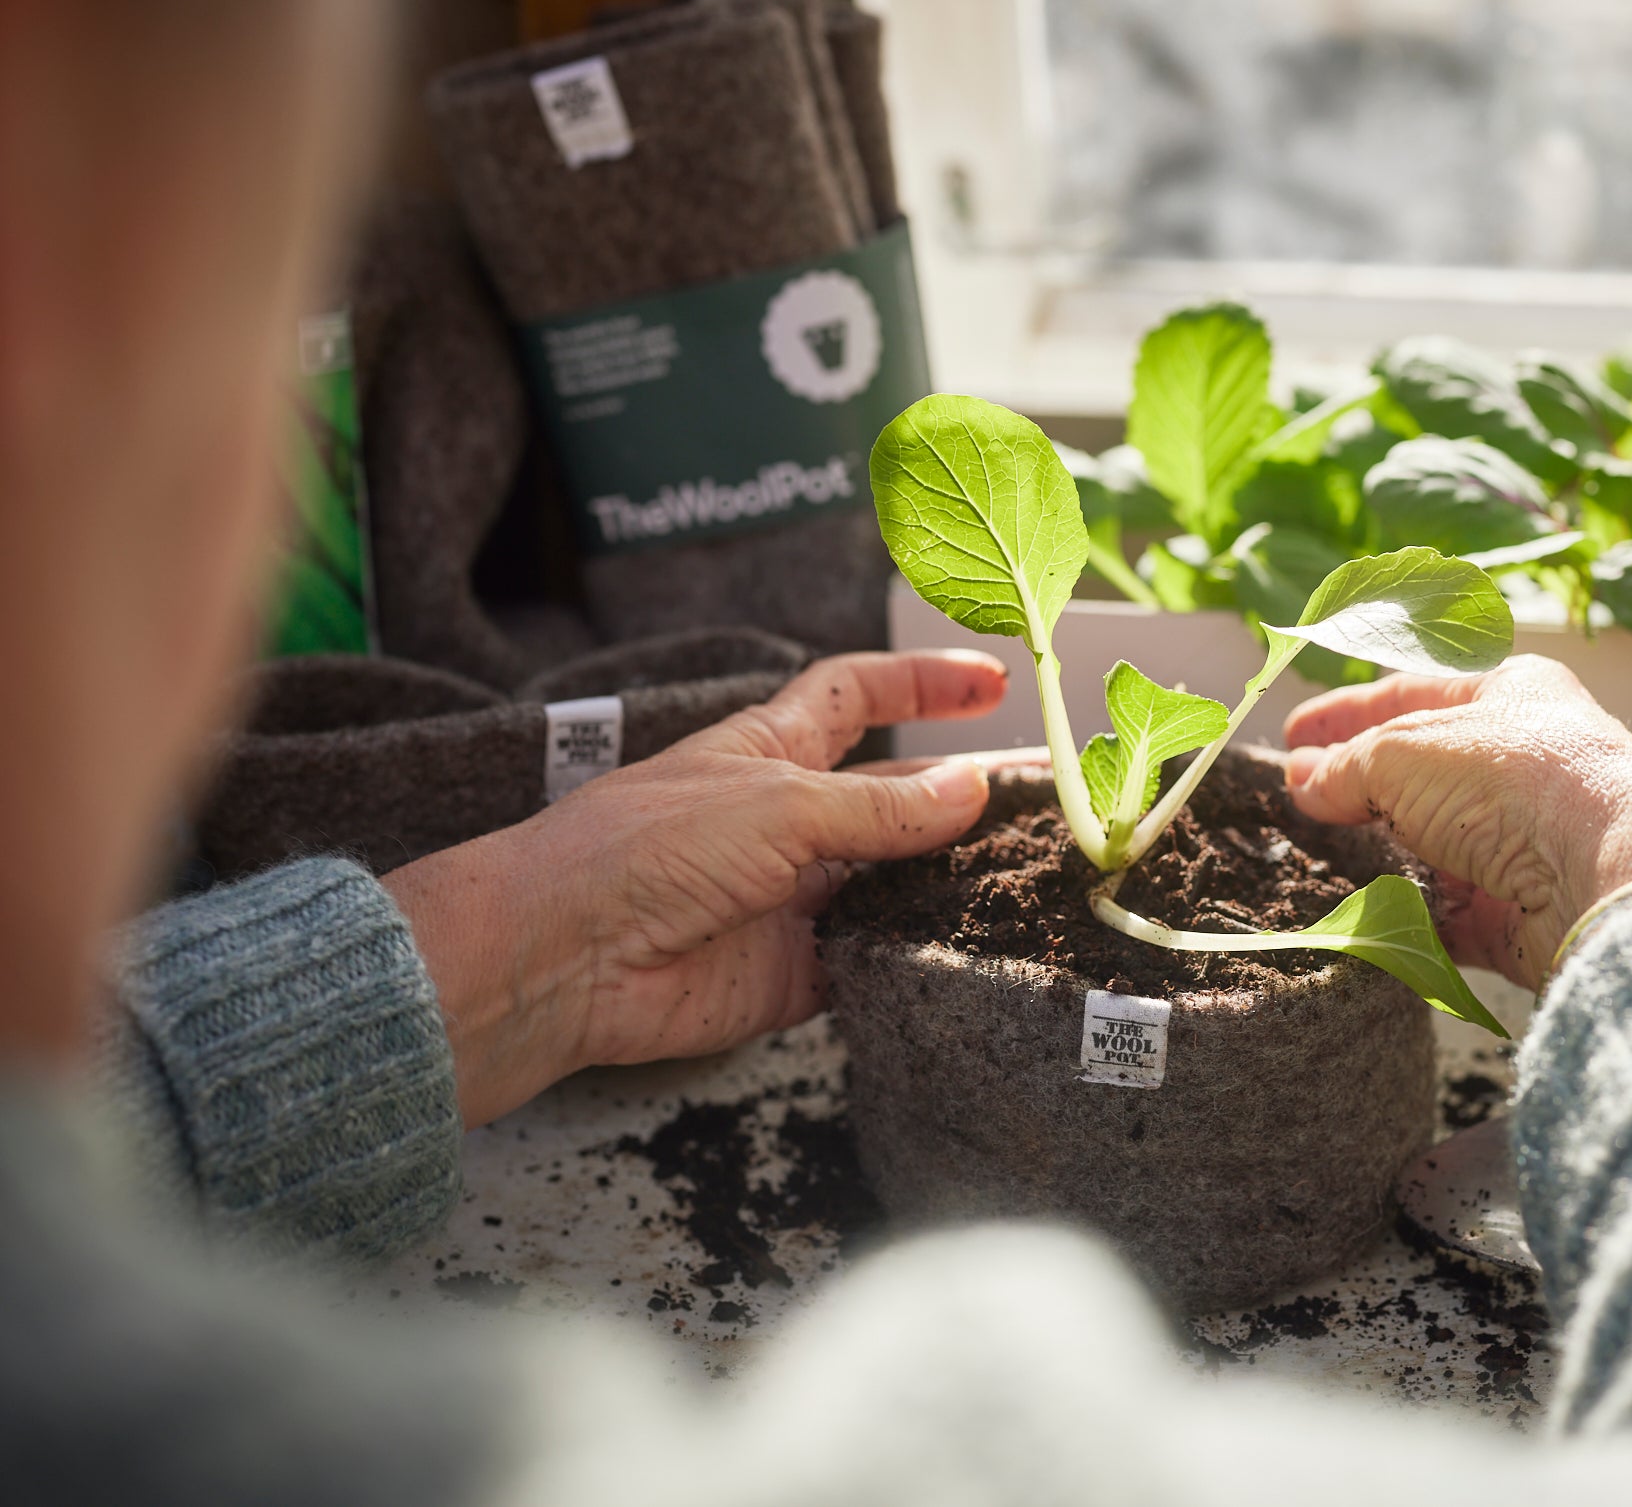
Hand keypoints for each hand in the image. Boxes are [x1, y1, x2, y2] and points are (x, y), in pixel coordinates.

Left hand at [385, 650, 1005, 1125]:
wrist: (560, 963)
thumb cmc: (639, 852)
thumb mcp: (777, 807)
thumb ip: (880, 807)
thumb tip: (973, 787)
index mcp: (771, 752)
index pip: (859, 697)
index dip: (922, 682)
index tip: (993, 680)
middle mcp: (788, 822)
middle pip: (895, 796)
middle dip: (965, 795)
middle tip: (1047, 801)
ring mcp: (793, 900)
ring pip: (894, 882)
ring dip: (952, 880)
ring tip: (1033, 876)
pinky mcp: (793, 976)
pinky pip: (874, 962)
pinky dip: (918, 956)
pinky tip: (970, 950)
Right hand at [1283, 656, 1631, 989]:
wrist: (1607, 877)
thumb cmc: (1516, 781)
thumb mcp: (1406, 752)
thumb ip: (1349, 766)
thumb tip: (1307, 782)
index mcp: (1512, 693)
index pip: (1414, 695)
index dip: (1349, 713)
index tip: (1294, 737)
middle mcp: (1529, 762)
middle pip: (1427, 774)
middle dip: (1361, 788)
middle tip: (1300, 801)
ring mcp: (1531, 842)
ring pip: (1440, 847)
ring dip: (1384, 856)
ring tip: (1321, 863)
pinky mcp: (1528, 913)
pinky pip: (1455, 915)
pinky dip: (1412, 918)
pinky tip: (1368, 918)